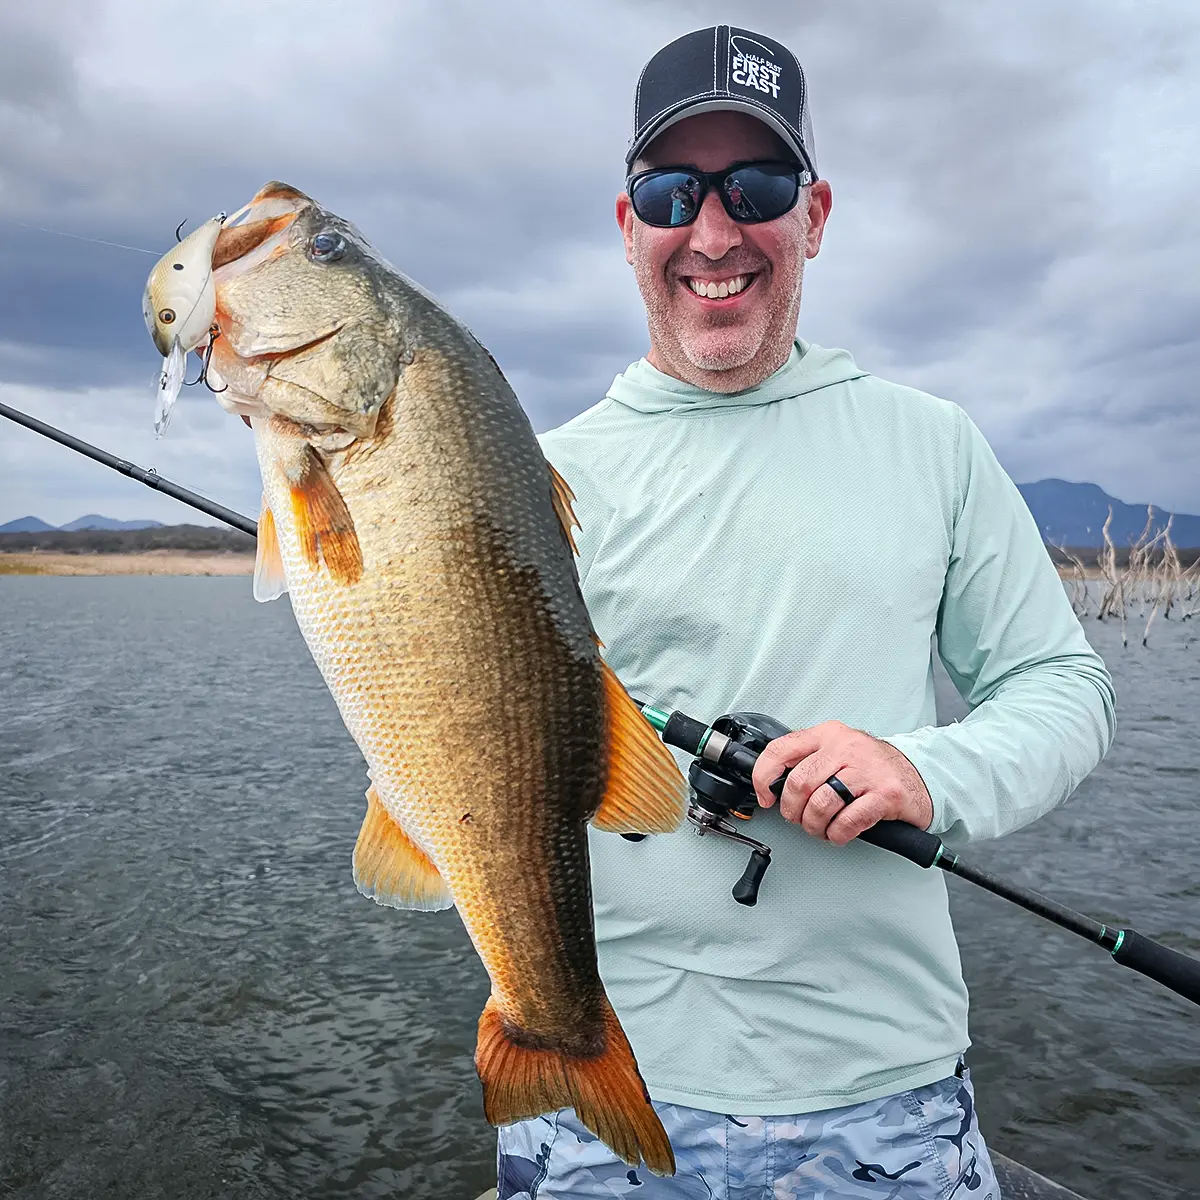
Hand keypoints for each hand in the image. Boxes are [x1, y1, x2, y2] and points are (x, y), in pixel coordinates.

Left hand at [750, 721, 933, 845]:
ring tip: (821, 828)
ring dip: (814, 825)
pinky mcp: (885, 794)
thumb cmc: (872, 768)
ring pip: (820, 803)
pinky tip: (840, 832)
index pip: (781, 750)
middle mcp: (846, 747)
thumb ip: (808, 761)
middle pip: (798, 783)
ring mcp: (867, 770)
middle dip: (792, 810)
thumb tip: (773, 786)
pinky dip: (837, 833)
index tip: (766, 797)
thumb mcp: (838, 752)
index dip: (764, 777)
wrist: (920, 776)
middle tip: (799, 819)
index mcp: (828, 734)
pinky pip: (848, 821)